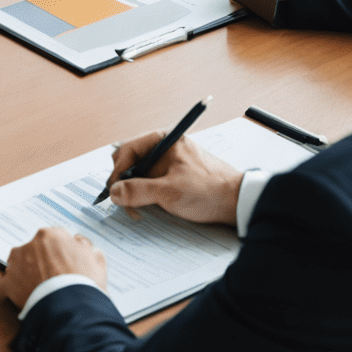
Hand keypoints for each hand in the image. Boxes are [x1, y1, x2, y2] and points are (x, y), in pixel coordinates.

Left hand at [0, 227, 107, 312]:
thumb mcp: (95, 259)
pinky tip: (28, 298)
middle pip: (33, 250)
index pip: (52, 239)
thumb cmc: (84, 285)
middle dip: (40, 262)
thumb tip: (79, 243)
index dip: (58, 253)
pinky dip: (15, 291)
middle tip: (51, 278)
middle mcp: (29, 245)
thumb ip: (85, 246)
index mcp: (50, 236)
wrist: (71, 310)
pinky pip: (8, 284)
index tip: (61, 263)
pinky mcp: (7, 284)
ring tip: (40, 289)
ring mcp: (16, 264)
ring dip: (26, 274)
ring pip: (18, 265)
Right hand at [103, 133, 241, 225]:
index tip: (114, 192)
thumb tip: (113, 193)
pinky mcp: (175, 175)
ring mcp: (169, 162)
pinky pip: (151, 182)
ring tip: (138, 210)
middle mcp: (164, 147)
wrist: (239, 202)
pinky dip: (146, 195)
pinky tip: (150, 207)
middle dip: (125, 184)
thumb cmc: (207, 191)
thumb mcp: (168, 192)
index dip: (117, 172)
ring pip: (139, 174)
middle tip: (126, 203)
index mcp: (162, 140)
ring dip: (135, 192)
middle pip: (130, 162)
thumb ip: (137, 191)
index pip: (126, 151)